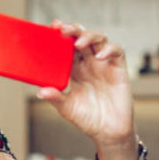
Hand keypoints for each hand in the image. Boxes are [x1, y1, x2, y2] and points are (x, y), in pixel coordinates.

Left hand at [37, 21, 135, 150]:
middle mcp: (89, 63)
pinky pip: (117, 51)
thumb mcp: (67, 109)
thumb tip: (40, 91)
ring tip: (78, 43)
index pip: (66, 46)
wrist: (108, 132)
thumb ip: (56, 98)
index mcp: (74, 69)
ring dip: (89, 36)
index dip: (61, 35)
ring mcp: (104, 64)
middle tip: (63, 29)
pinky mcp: (118, 69)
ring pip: (99, 39)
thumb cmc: (87, 119)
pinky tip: (99, 56)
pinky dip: (109, 49)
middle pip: (82, 37)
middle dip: (74, 30)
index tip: (52, 27)